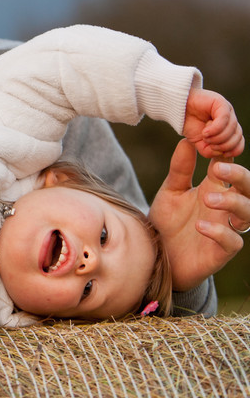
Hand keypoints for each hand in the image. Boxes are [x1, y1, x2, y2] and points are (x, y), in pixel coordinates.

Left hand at [149, 140, 248, 291]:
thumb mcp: (170, 192)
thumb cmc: (166, 223)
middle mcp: (225, 208)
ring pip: (248, 213)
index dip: (229, 154)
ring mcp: (227, 229)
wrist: (157, 257)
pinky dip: (219, 232)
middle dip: (240, 176)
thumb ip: (180, 169)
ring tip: (208, 199)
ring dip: (232, 202)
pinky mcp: (221, 252)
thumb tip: (186, 140)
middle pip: (249, 188)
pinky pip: (233, 241)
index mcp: (215, 189)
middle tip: (220, 169)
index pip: (231, 167)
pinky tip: (200, 226)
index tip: (218, 143)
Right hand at [184, 88, 243, 157]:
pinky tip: (205, 132)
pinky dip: (215, 129)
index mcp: (228, 130)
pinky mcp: (221, 104)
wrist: (178, 108)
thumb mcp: (198, 143)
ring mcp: (227, 111)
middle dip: (224, 145)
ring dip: (217, 137)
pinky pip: (224, 119)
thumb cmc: (188, 123)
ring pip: (231, 129)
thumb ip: (209, 151)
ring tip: (204, 136)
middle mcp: (230, 120)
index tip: (223, 154)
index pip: (239, 143)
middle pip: (237, 137)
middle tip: (210, 145)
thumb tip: (222, 153)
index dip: (234, 150)